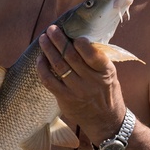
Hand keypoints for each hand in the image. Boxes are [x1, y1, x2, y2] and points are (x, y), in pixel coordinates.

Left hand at [37, 25, 126, 142]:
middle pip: (71, 56)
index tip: (74, 35)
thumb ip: (97, 59)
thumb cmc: (107, 91)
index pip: (93, 55)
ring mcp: (77, 90)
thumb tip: (77, 37)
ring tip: (43, 38)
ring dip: (48, 50)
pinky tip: (40, 59)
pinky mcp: (65, 98)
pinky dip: (42, 68)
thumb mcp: (109, 74)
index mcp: (105, 71)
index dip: (82, 43)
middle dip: (59, 40)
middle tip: (52, 29)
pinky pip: (49, 81)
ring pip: (58, 65)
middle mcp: (91, 81)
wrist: (106, 121)